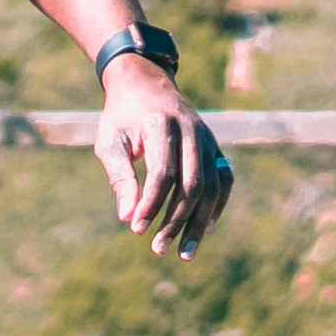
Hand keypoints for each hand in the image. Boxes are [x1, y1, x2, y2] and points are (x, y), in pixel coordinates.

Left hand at [99, 57, 233, 259]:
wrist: (145, 83)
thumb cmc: (121, 116)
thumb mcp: (110, 141)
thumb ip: (120, 177)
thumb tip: (127, 218)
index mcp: (161, 124)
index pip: (162, 173)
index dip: (151, 205)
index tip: (136, 230)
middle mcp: (191, 130)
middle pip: (192, 184)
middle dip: (176, 221)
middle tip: (158, 249)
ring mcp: (207, 138)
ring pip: (212, 186)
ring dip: (199, 223)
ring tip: (184, 253)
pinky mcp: (214, 146)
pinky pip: (224, 179)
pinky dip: (216, 206)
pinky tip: (203, 229)